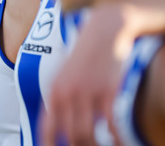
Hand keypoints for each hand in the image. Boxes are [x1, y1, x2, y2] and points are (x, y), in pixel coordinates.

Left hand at [41, 9, 129, 145]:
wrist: (102, 30)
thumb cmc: (82, 55)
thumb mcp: (63, 74)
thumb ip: (58, 98)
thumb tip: (55, 124)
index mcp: (54, 90)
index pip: (47, 128)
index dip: (48, 145)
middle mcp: (68, 93)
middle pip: (70, 136)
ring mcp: (88, 92)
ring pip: (88, 134)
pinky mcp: (109, 91)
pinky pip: (111, 124)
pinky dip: (114, 138)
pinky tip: (116, 142)